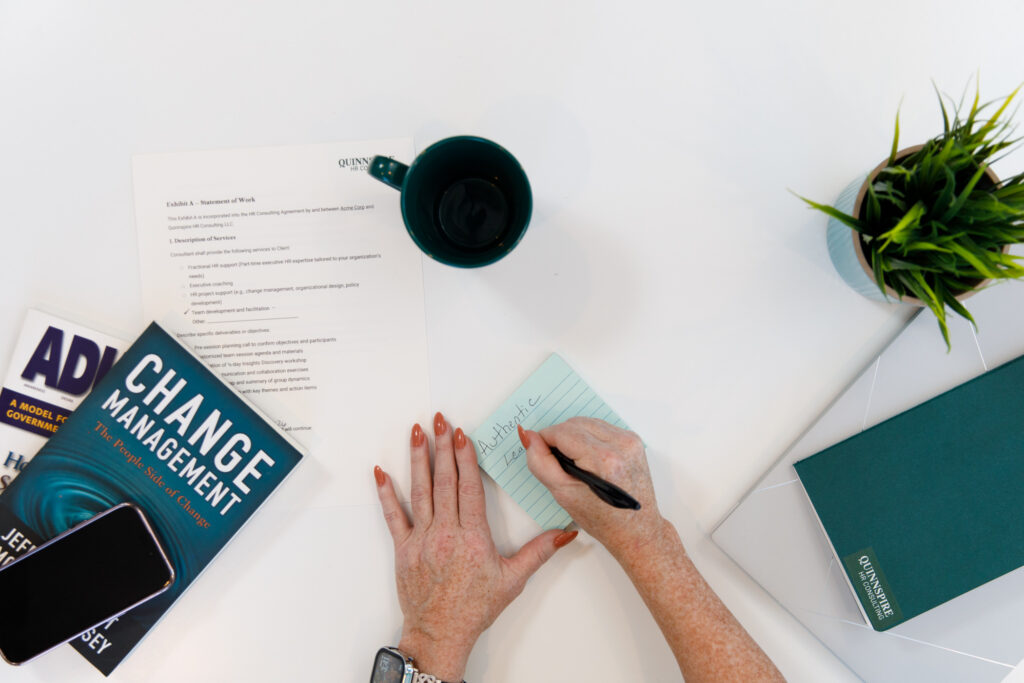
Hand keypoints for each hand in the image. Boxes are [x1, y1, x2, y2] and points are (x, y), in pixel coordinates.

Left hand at [375, 412, 577, 680]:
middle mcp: (445, 533)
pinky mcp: (402, 549)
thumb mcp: (513, 580)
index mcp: (472, 537)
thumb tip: (567, 532)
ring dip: (418, 459)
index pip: (468, 488)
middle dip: (442, 447)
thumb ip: (540, 552)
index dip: (464, 458)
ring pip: (419, 491)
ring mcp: (421, 540)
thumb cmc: (475, 608)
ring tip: (418, 432)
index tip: (462, 434)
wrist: (440, 634)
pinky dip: (385, 492)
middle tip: (439, 420)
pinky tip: (380, 471)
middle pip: (443, 481)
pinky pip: (392, 515)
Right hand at [521, 417, 664, 559]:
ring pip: (588, 422)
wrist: (635, 530)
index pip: (562, 432)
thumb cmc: (602, 518)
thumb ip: (541, 462)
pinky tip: (589, 457)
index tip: (542, 454)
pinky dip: (589, 437)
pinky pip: (602, 427)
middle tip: (558, 462)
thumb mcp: (562, 493)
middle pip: (575, 423)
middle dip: (560, 438)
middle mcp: (620, 445)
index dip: (545, 440)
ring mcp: (630, 441)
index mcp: (603, 459)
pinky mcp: (634, 441)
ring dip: (575, 436)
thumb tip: (528, 436)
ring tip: (574, 461)